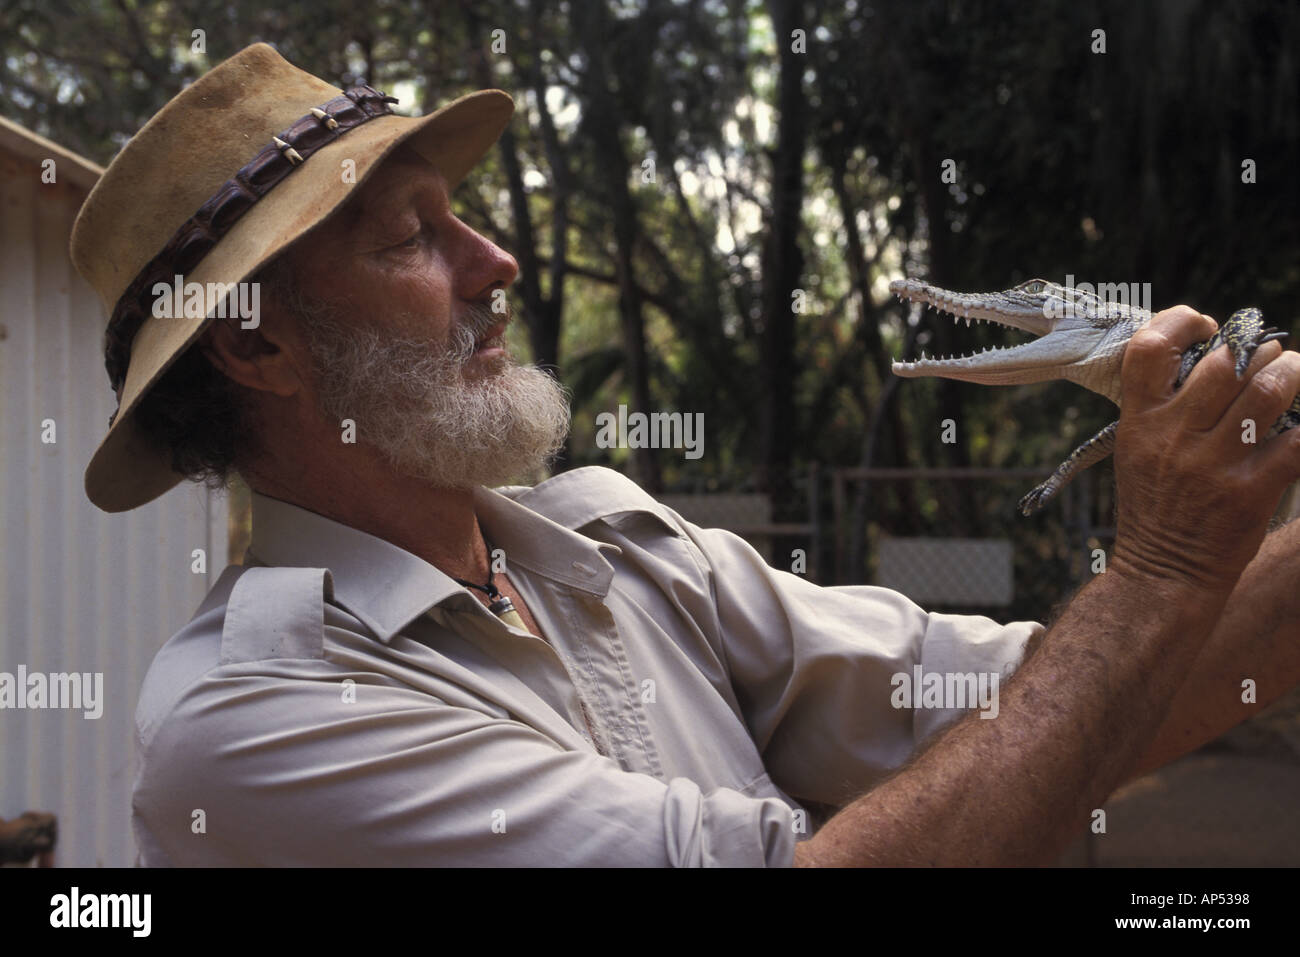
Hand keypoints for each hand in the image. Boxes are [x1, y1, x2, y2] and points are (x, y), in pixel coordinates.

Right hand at [1111, 306, 1299, 591]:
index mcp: (1140, 421)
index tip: (1206, 326)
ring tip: (1296, 374)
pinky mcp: (1250, 490)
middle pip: (1224, 363)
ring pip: (1268, 391)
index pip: (1148, 348)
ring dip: (1292, 373)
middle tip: (1270, 357)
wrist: (1164, 574)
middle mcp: (1174, 436)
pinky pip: (1298, 441)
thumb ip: (1165, 407)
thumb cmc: (1155, 507)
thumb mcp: (1138, 450)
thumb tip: (1218, 358)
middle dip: (1257, 350)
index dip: (1180, 321)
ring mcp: (1212, 463)